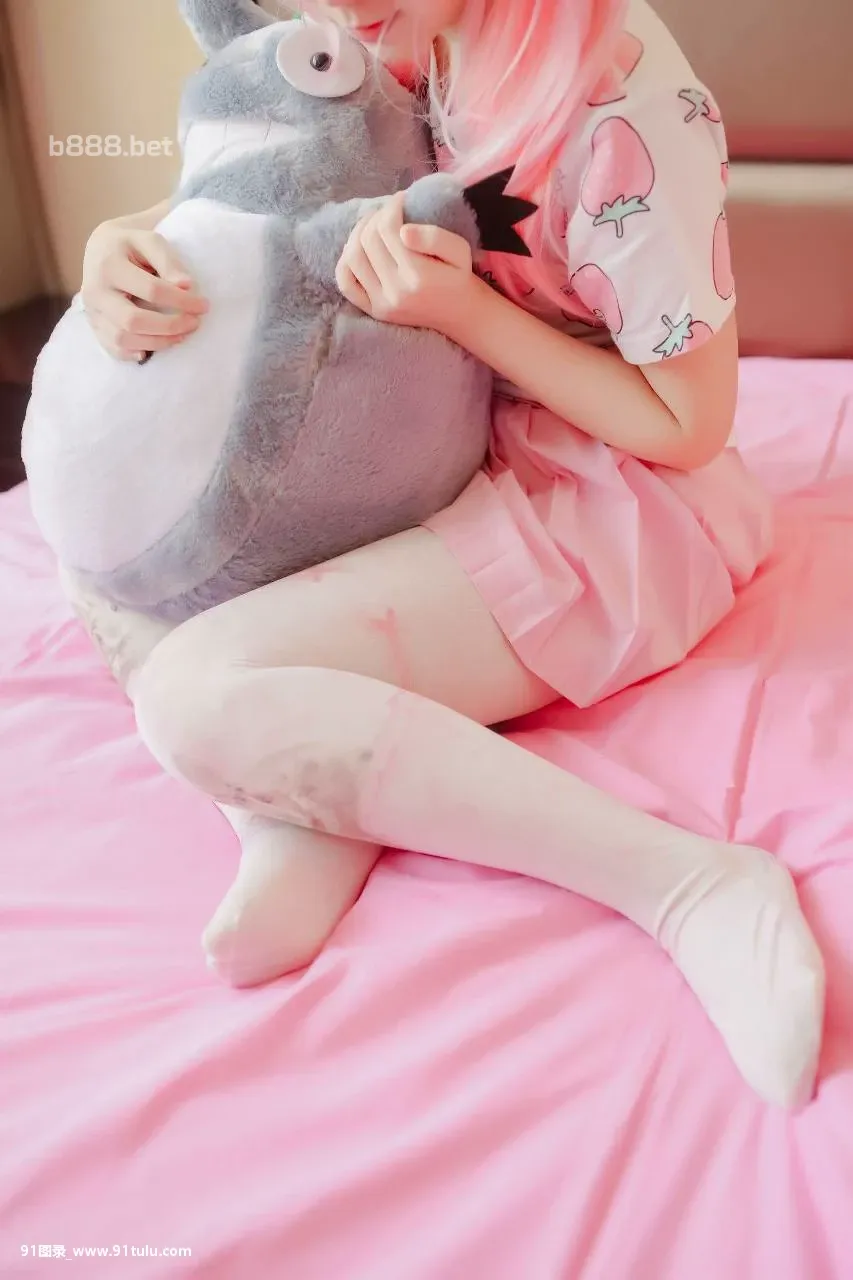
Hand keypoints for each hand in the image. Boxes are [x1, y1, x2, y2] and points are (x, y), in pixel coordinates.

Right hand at [80, 222, 208, 360]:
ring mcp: (92, 312)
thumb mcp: (150, 242)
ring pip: (122, 340)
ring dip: (157, 343)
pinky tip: (153, 349)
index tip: (203, 305)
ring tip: (181, 336)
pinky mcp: (95, 326)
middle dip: (170, 326)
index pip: (152, 290)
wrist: (101, 250)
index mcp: (109, 265)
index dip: (182, 301)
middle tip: (194, 323)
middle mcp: (95, 291)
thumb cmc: (132, 245)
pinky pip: (113, 349)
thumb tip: (187, 287)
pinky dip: (134, 354)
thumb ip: (168, 262)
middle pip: (133, 321)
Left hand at [335, 191, 475, 334]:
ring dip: (358, 233)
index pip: (388, 228)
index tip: (401, 199)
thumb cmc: (459, 277)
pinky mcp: (374, 311)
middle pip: (368, 240)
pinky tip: (359, 249)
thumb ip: (435, 237)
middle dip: (376, 216)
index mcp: (417, 275)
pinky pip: (346, 283)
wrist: (460, 314)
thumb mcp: (460, 250)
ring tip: (374, 226)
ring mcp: (382, 304)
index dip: (391, 206)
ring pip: (353, 257)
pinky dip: (346, 261)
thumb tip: (402, 230)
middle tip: (389, 211)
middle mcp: (395, 291)